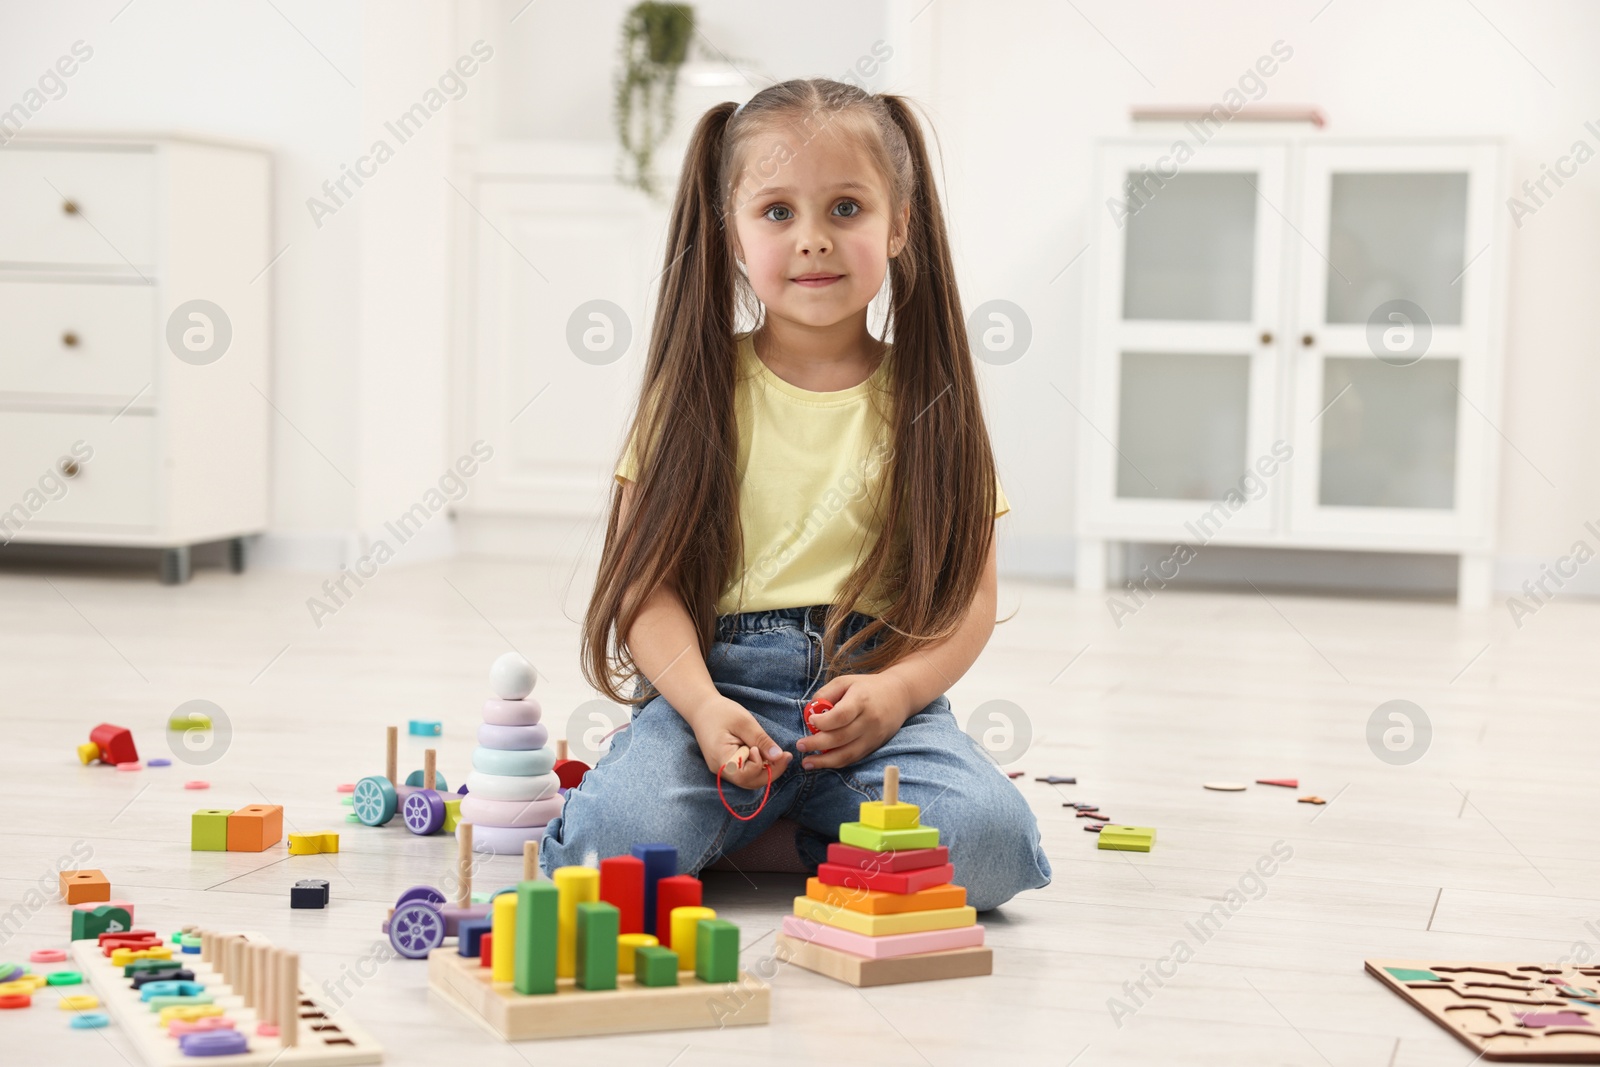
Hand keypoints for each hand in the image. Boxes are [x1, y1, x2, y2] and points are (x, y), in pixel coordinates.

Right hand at [685, 693, 791, 789]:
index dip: (760, 765)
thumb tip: (779, 756)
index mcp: (722, 759)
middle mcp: (720, 770)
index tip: (763, 748)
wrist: (702, 709)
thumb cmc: (721, 712)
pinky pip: (745, 773)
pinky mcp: (727, 766)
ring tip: (780, 755)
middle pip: (749, 782)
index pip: (745, 775)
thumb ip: (761, 740)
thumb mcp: (744, 722)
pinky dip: (759, 767)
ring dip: (766, 771)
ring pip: (749, 780)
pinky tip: (766, 755)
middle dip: (771, 772)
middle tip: (786, 756)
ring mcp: (723, 770)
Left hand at [796, 672, 914, 769]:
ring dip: (825, 761)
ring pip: (847, 754)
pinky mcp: (875, 746)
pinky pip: (854, 758)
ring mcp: (874, 736)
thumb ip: (825, 694)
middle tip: (800, 745)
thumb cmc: (867, 687)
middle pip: (841, 737)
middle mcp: (870, 720)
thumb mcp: (845, 682)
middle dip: (817, 744)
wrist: (900, 695)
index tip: (811, 721)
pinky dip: (836, 763)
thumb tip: (809, 713)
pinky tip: (822, 762)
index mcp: (861, 700)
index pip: (841, 716)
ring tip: (807, 762)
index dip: (823, 722)